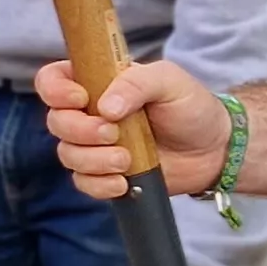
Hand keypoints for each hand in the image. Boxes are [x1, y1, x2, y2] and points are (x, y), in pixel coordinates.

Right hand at [34, 58, 230, 199]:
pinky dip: (99, 185)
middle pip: (55, 122)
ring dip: (93, 160)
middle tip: (114, 133)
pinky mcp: (105, 174)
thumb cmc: (191, 107)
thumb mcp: (169, 80)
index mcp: (97, 82)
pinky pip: (83, 183)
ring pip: (67, 155)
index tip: (82, 98)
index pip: (53, 80)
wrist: (213, 149)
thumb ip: (137, 82)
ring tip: (126, 160)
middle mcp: (89, 113)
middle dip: (81, 130)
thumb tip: (105, 108)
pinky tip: (124, 182)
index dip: (56, 91)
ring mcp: (96, 146)